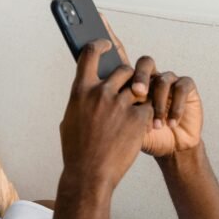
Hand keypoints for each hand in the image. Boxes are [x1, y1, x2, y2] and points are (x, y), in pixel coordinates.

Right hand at [59, 40, 153, 190]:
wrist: (90, 174)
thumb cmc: (77, 151)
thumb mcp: (70, 120)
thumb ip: (81, 100)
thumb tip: (86, 90)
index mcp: (80, 91)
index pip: (90, 54)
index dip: (100, 44)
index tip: (107, 43)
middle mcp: (100, 93)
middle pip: (122, 70)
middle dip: (128, 78)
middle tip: (129, 89)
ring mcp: (120, 105)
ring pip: (139, 87)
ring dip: (140, 96)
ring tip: (135, 110)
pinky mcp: (138, 118)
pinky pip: (147, 108)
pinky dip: (146, 115)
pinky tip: (140, 127)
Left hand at [100, 14, 201, 157]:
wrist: (167, 152)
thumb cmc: (135, 141)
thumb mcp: (111, 126)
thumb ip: (100, 109)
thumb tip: (80, 94)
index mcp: (124, 83)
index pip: (114, 56)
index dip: (107, 38)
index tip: (98, 18)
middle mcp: (145, 77)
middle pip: (138, 64)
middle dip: (138, 79)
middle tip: (136, 95)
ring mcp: (166, 81)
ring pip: (160, 76)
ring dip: (157, 100)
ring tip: (154, 122)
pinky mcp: (186, 90)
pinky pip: (182, 87)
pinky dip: (176, 106)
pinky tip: (170, 123)